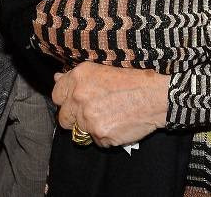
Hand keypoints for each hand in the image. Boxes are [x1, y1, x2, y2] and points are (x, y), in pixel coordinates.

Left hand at [52, 62, 169, 147]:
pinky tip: (117, 124)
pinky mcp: (99, 134)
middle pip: (63, 118)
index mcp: (79, 77)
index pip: (56, 94)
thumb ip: (76, 77)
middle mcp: (79, 96)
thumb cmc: (131, 81)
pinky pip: (96, 140)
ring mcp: (88, 117)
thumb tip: (57, 77)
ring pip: (79, 131)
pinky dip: (104, 136)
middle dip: (74, 118)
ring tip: (109, 116)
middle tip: (92, 112)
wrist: (153, 96)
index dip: (65, 100)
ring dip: (90, 127)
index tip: (73, 102)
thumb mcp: (102, 70)